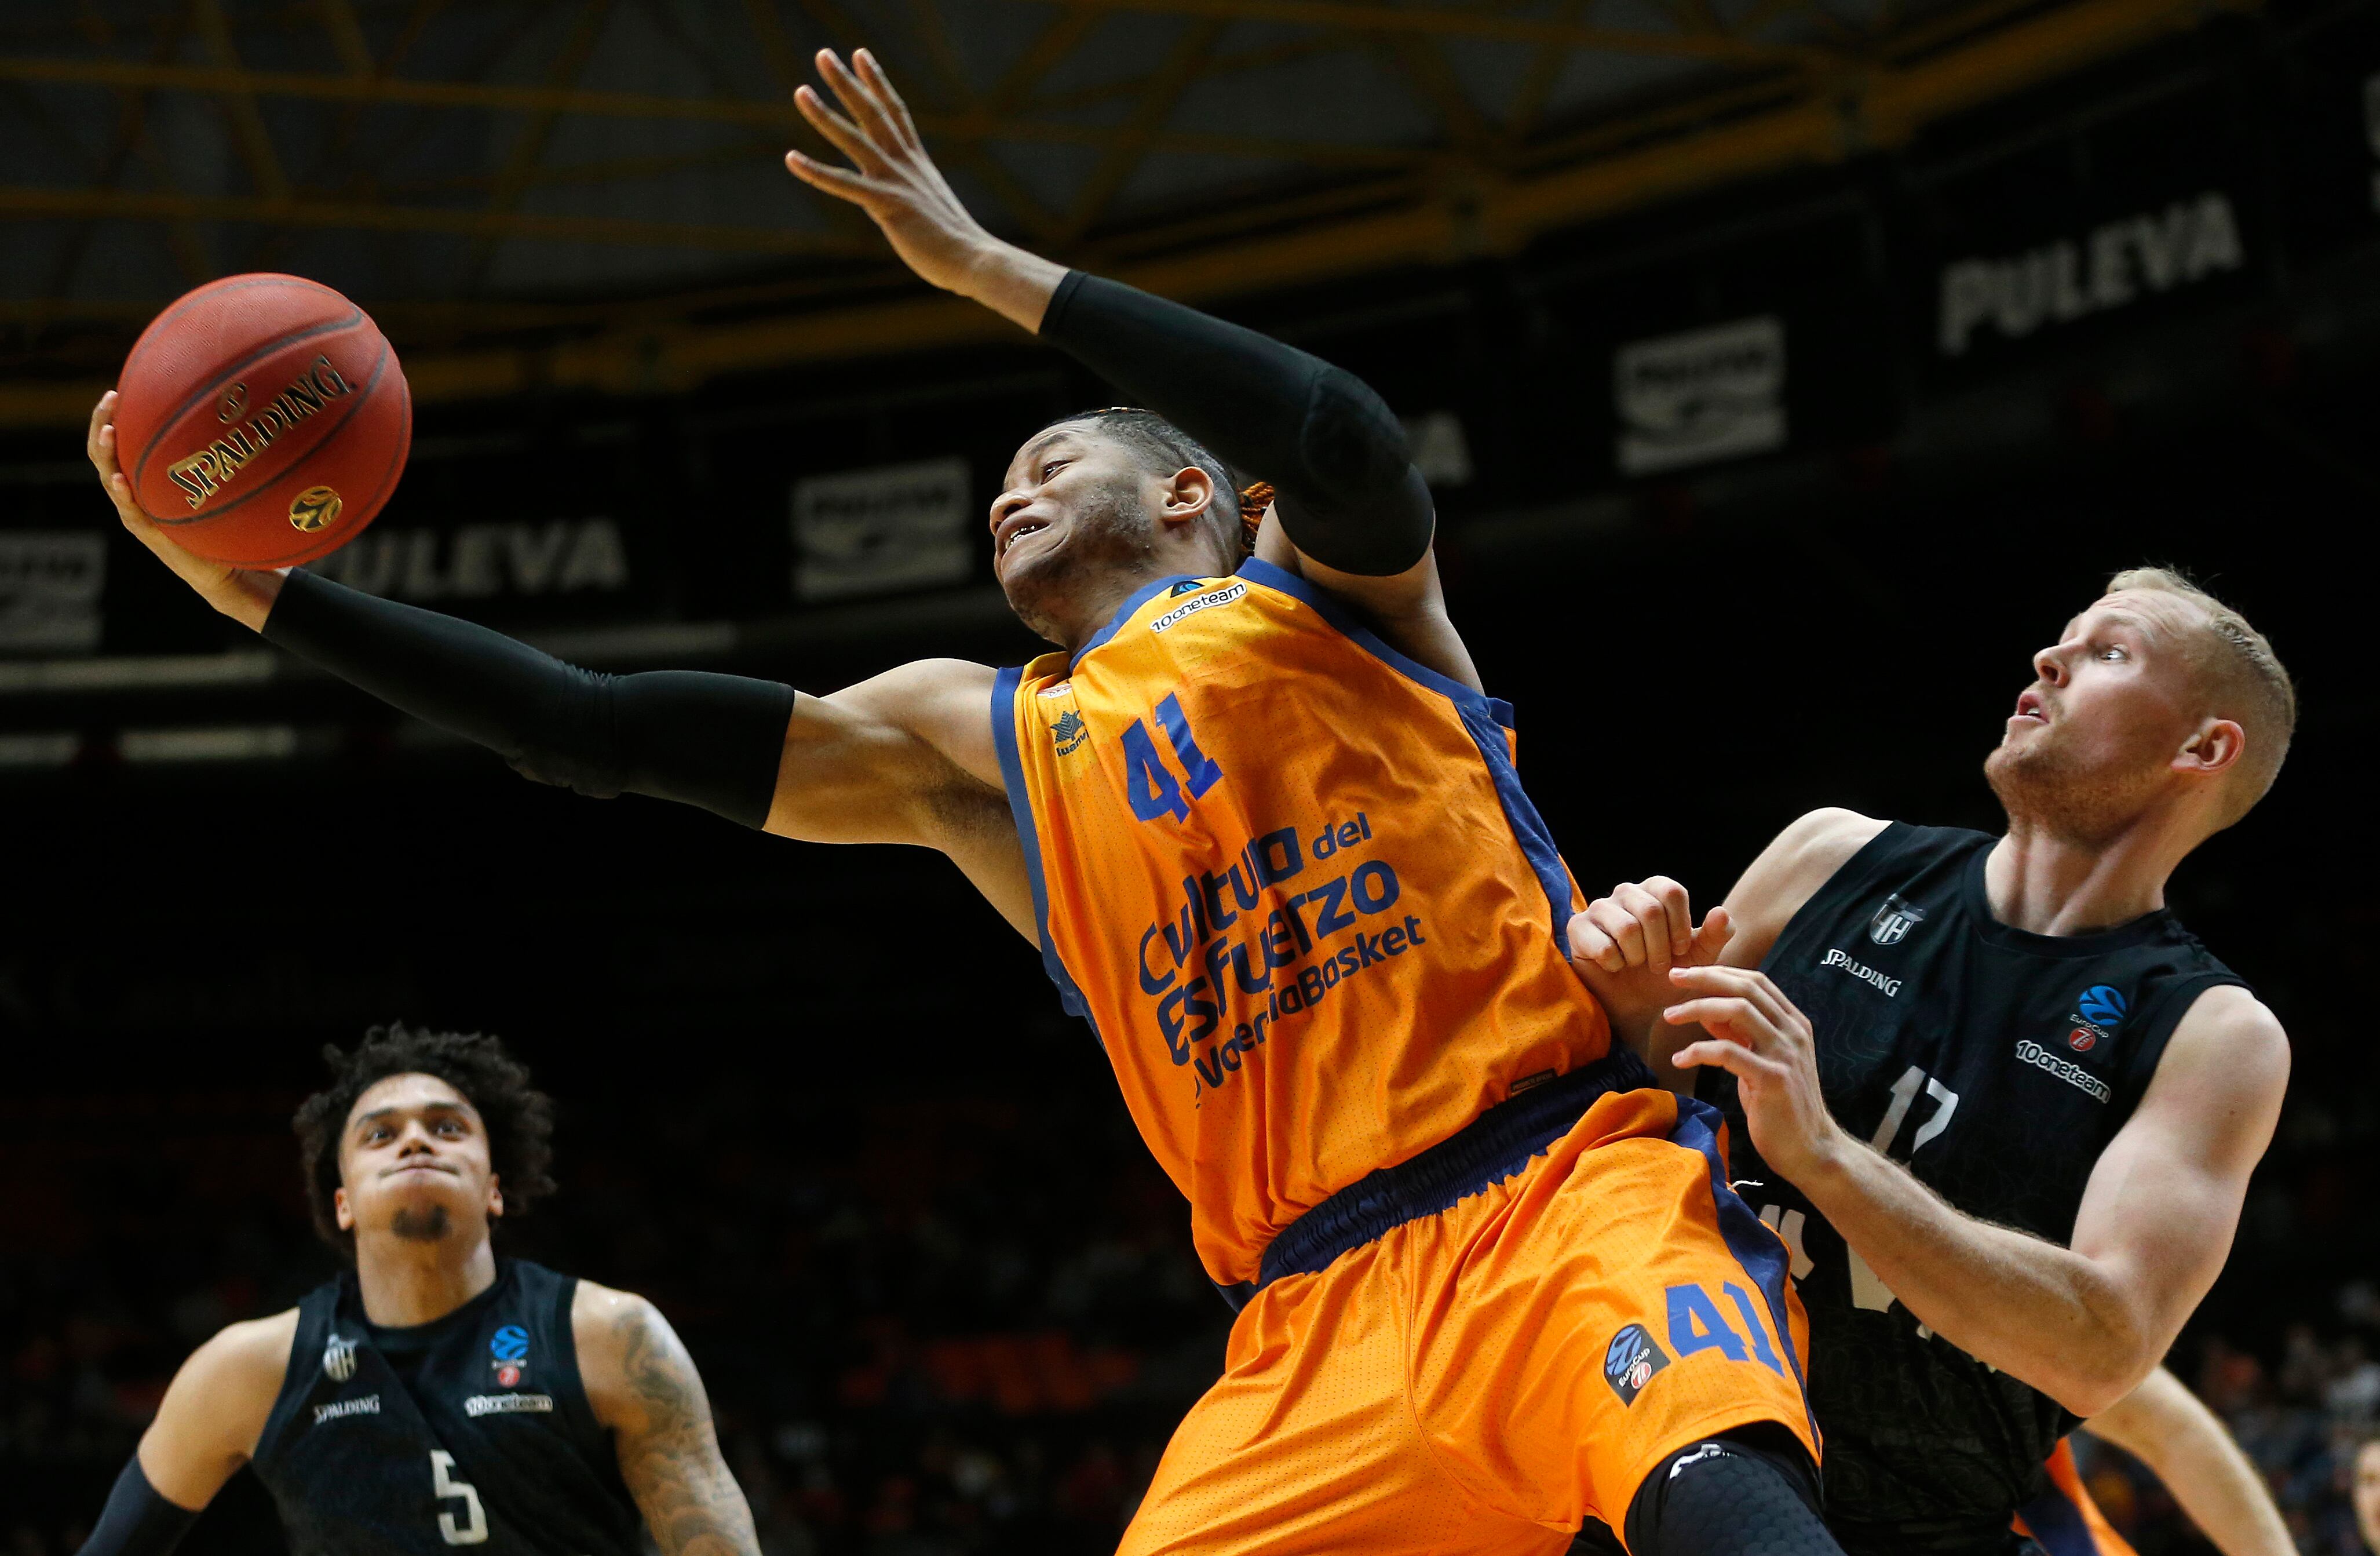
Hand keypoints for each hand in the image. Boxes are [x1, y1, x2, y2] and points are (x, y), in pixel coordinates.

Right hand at [87, 390, 282, 630]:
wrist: (225, 570)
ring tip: (108, 433)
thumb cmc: (222, 524)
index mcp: (144, 478)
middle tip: (109, 399)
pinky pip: (132, 512)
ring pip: (111, 479)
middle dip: (101, 425)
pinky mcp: (149, 533)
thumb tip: (249, 422)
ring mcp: (137, 513)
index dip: (111, 417)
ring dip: (107, 455)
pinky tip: (123, 481)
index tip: (115, 391)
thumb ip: (219, 461)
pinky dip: (126, 495)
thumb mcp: (217, 487)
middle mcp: (134, 493)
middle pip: (104, 455)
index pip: (117, 442)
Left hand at [781, 49, 1062, 328]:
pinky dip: (817, 171)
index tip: (861, 55)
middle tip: (823, 54)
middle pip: (873, 113)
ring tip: (800, 91)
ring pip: (855, 140)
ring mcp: (897, 182)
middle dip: (847, 82)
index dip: (877, 82)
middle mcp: (906, 164)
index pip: (895, 112)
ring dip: (825, 114)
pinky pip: (845, 185)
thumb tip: (881, 203)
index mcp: (917, 163)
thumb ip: (902, 198)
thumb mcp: (928, 210)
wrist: (974, 259)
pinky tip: (791, 158)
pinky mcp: (888, 205)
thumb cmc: (954, 243)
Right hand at [1565, 877, 1731, 1037]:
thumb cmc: (1666, 974)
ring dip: (1638, 957)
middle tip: (1659, 965)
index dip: (1681, 927)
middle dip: (1660, 947)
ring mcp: (1599, 907)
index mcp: (1655, 890)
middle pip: (1650, 910)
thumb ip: (1716, 935)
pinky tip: (1615, 967)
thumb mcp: (1698, 959)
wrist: (1635, 1003)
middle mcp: (1626, 892)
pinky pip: (1603, 946)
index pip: (1672, 892)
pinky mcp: (1577, 927)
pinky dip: (1615, 965)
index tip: (1680, 950)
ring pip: (1626, 928)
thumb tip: (1722, 912)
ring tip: (1636, 965)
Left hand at [1666, 965, 1849, 1184]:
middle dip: (1705, 978)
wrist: (1810, 1149)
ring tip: (1669, 1017)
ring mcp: (1785, 1054)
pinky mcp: (1773, 1079)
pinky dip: (1698, 1051)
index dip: (1720, 972)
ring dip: (1697, 1008)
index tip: (1687, 973)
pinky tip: (1679, 1060)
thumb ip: (1738, 1035)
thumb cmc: (1781, 1106)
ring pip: (1737, 1010)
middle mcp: (1793, 1032)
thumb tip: (1706, 1011)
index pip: (1756, 981)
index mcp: (1793, 1023)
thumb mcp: (1759, 1062)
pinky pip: (1728, 1052)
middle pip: (1746, 987)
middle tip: (1673, 978)